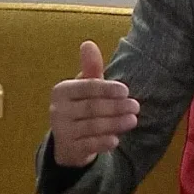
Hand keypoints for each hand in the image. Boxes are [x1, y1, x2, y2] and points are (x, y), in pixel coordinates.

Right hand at [49, 41, 138, 167]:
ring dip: (115, 123)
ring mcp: (62, 131)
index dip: (108, 89)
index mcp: (62, 91)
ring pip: (92, 127)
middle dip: (117, 107)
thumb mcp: (86, 86)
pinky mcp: (69, 149)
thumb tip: (88, 43)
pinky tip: (116, 140)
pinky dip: (103, 142)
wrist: (69, 140)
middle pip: (92, 108)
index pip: (87, 88)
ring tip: (133, 120)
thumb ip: (91, 67)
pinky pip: (88, 145)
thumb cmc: (82, 106)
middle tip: (136, 106)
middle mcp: (57, 111)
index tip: (126, 90)